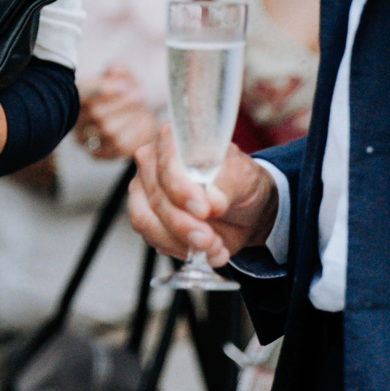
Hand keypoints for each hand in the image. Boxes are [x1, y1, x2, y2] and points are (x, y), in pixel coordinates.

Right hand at [75, 65, 154, 159]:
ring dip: (132, 118)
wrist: (131, 113)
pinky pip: (121, 147)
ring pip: (110, 132)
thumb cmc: (123, 91)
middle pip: (98, 114)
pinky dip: (137, 133)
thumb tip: (116, 71)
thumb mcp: (121, 73)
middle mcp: (75, 120)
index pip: (84, 92)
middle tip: (140, 94)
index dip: (105, 89)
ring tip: (142, 109)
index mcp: (75, 96)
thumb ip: (118, 69)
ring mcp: (85, 140)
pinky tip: (142, 122)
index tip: (127, 84)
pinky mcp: (98, 154)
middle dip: (123, 103)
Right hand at [128, 121, 277, 267]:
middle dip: (185, 225)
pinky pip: (152, 238)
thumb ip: (228, 185)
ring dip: (181, 242)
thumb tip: (213, 201)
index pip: (167, 162)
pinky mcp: (146, 217)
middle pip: (157, 197)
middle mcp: (152, 162)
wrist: (244, 210)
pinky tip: (206, 251)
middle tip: (210, 239)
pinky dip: (181, 250)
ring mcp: (145, 190)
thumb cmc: (240, 183)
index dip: (181, 188)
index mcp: (174, 140)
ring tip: (213, 247)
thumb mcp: (245, 178)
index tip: (204, 209)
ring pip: (146, 221)